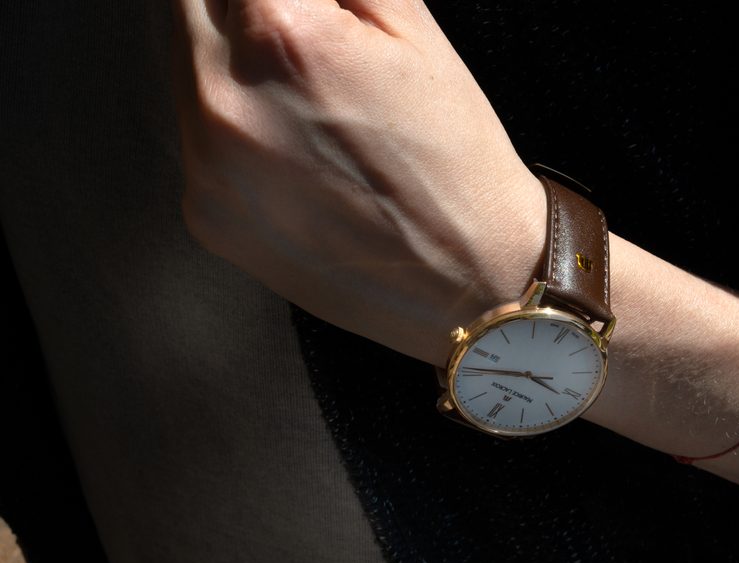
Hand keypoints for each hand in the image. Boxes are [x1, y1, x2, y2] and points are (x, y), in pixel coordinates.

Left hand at [171, 0, 546, 365]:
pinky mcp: (206, 215)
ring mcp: (205, 166)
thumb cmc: (455, 162)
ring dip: (233, 60)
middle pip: (194, 1)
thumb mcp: (412, 27)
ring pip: (186, 65)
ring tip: (311, 98)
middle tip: (310, 42)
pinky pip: (196, 136)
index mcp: (279, 37)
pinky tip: (297, 148)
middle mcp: (222, 100)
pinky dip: (234, 125)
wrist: (471, 278)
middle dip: (248, 7)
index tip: (315, 12)